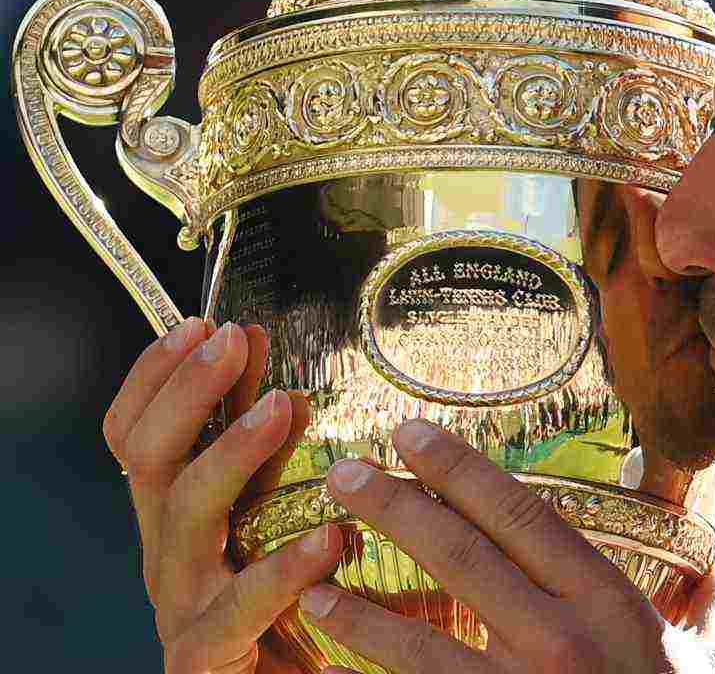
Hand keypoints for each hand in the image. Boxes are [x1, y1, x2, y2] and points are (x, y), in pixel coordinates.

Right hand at [103, 318, 344, 672]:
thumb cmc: (274, 607)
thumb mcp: (264, 518)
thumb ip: (267, 456)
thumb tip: (281, 382)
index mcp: (173, 515)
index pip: (134, 433)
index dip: (158, 375)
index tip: (203, 323)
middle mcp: (168, 552)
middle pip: (150, 458)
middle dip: (187, 391)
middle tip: (232, 341)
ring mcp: (184, 603)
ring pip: (186, 516)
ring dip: (230, 453)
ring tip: (279, 407)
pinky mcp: (210, 655)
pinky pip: (241, 607)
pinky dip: (286, 569)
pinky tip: (331, 539)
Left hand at [297, 420, 714, 673]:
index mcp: (611, 602)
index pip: (521, 514)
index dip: (459, 470)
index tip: (410, 435)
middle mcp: (561, 640)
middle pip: (461, 556)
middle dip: (394, 508)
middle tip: (342, 474)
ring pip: (422, 642)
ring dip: (359, 607)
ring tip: (310, 579)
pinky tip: (335, 670)